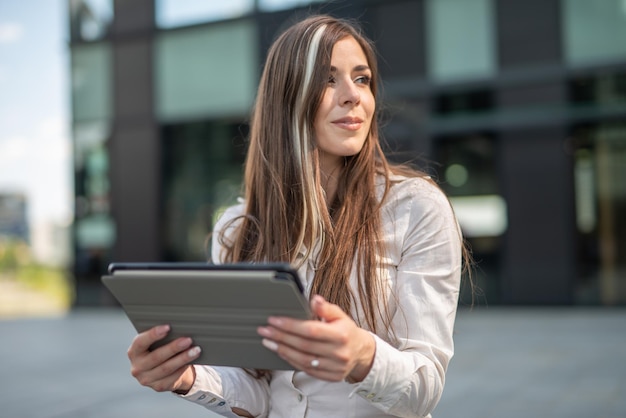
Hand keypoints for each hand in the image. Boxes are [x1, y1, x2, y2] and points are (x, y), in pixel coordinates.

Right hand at [127, 324, 200, 392]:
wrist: (164, 369)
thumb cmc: (160, 348)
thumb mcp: (156, 342)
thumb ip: (161, 336)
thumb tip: (178, 326)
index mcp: (134, 352)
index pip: (140, 343)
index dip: (153, 335)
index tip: (168, 327)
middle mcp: (137, 367)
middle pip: (156, 357)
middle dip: (173, 348)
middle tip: (188, 340)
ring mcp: (146, 379)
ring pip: (167, 368)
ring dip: (183, 358)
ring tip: (196, 350)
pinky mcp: (158, 386)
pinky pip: (172, 377)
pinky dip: (183, 368)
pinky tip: (192, 361)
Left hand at [257, 295, 374, 381]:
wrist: (361, 352)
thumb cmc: (346, 331)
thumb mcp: (340, 315)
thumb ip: (326, 308)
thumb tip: (314, 300)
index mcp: (341, 335)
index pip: (311, 330)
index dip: (290, 325)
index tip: (274, 320)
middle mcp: (339, 353)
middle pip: (303, 345)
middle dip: (281, 337)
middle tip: (265, 330)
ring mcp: (335, 367)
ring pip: (303, 360)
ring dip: (282, 350)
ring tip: (268, 341)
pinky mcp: (330, 377)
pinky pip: (306, 370)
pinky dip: (291, 361)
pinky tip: (281, 352)